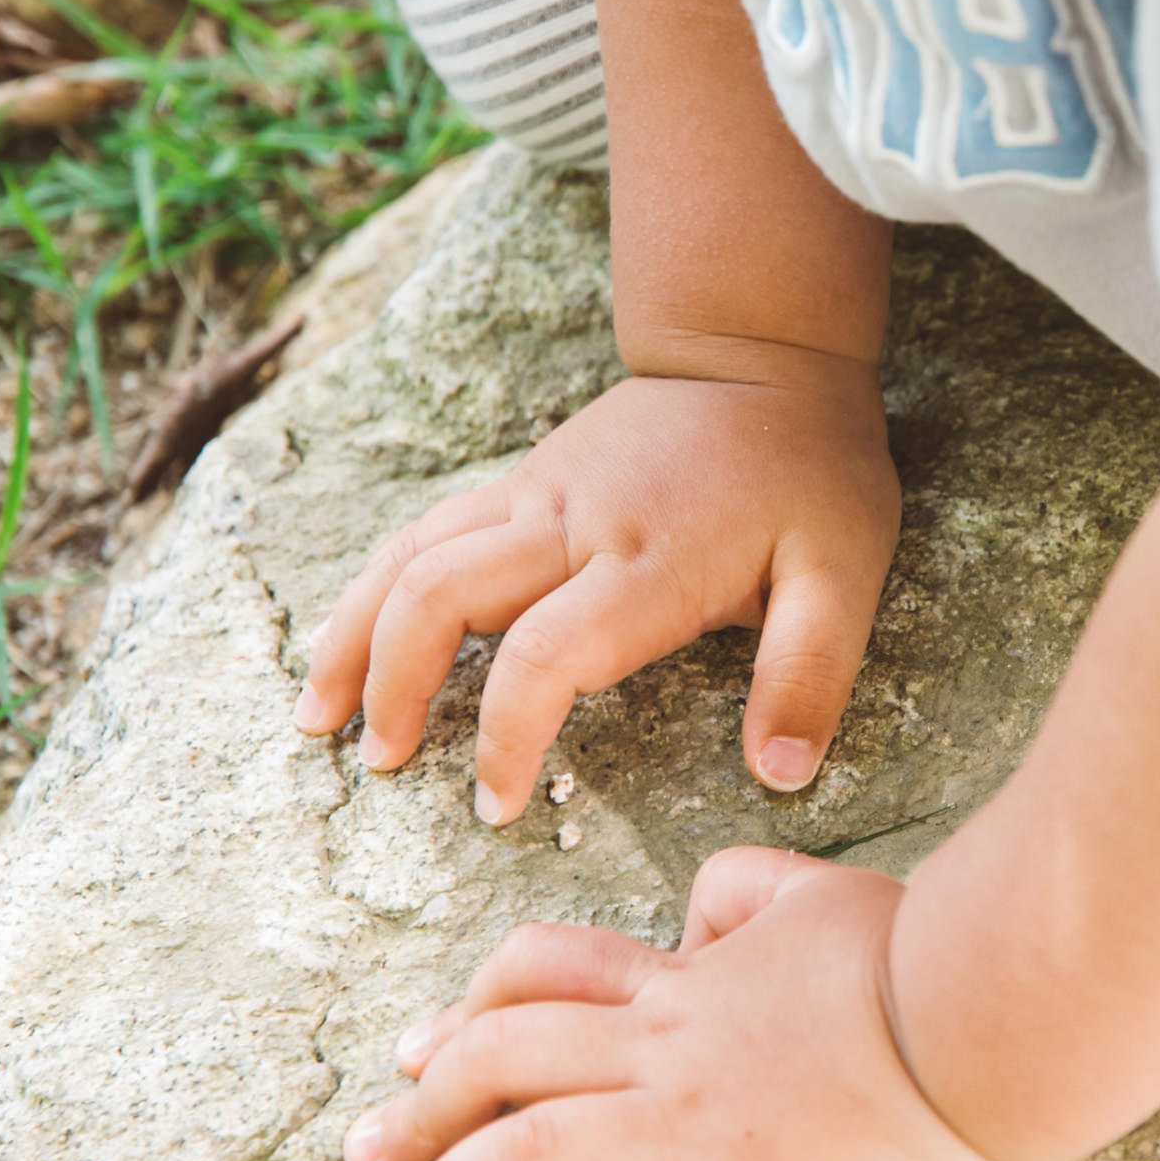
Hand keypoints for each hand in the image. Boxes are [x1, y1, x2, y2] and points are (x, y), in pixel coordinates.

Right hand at [292, 368, 899, 820]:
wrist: (760, 356)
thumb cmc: (808, 474)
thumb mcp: (844, 574)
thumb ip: (810, 675)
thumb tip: (779, 776)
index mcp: (646, 562)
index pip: (543, 656)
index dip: (504, 737)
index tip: (495, 804)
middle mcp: (569, 525)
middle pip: (438, 598)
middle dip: (393, 688)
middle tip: (380, 768)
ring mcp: (533, 497)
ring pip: (408, 558)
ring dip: (352, 637)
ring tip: (315, 718)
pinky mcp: (519, 484)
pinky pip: (422, 534)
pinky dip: (371, 590)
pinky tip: (347, 642)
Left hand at [340, 847, 1049, 1160]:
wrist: (996, 1004)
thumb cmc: (923, 948)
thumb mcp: (818, 889)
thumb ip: (741, 888)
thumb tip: (692, 911)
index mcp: (683, 980)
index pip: (540, 975)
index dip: (464, 1008)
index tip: (417, 1049)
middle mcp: (663, 1050)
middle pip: (500, 1063)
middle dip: (417, 1110)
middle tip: (360, 1156)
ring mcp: (694, 1129)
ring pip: (529, 1155)